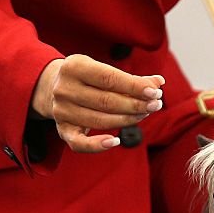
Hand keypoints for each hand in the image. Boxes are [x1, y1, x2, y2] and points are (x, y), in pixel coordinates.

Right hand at [31, 54, 165, 152]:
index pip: (109, 78)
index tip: (155, 92)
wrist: (54, 87)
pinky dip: (98, 145)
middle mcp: (64, 89)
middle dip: (135, 104)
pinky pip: (80, 144)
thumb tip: (159, 82)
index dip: (134, 86)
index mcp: (74, 67)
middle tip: (156, 105)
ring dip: (127, 120)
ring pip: (100, 121)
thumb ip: (131, 79)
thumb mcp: (104, 70)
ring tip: (144, 115)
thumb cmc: (88, 78)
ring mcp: (61, 111)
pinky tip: (115, 142)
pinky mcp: (62, 130)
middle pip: (106, 101)